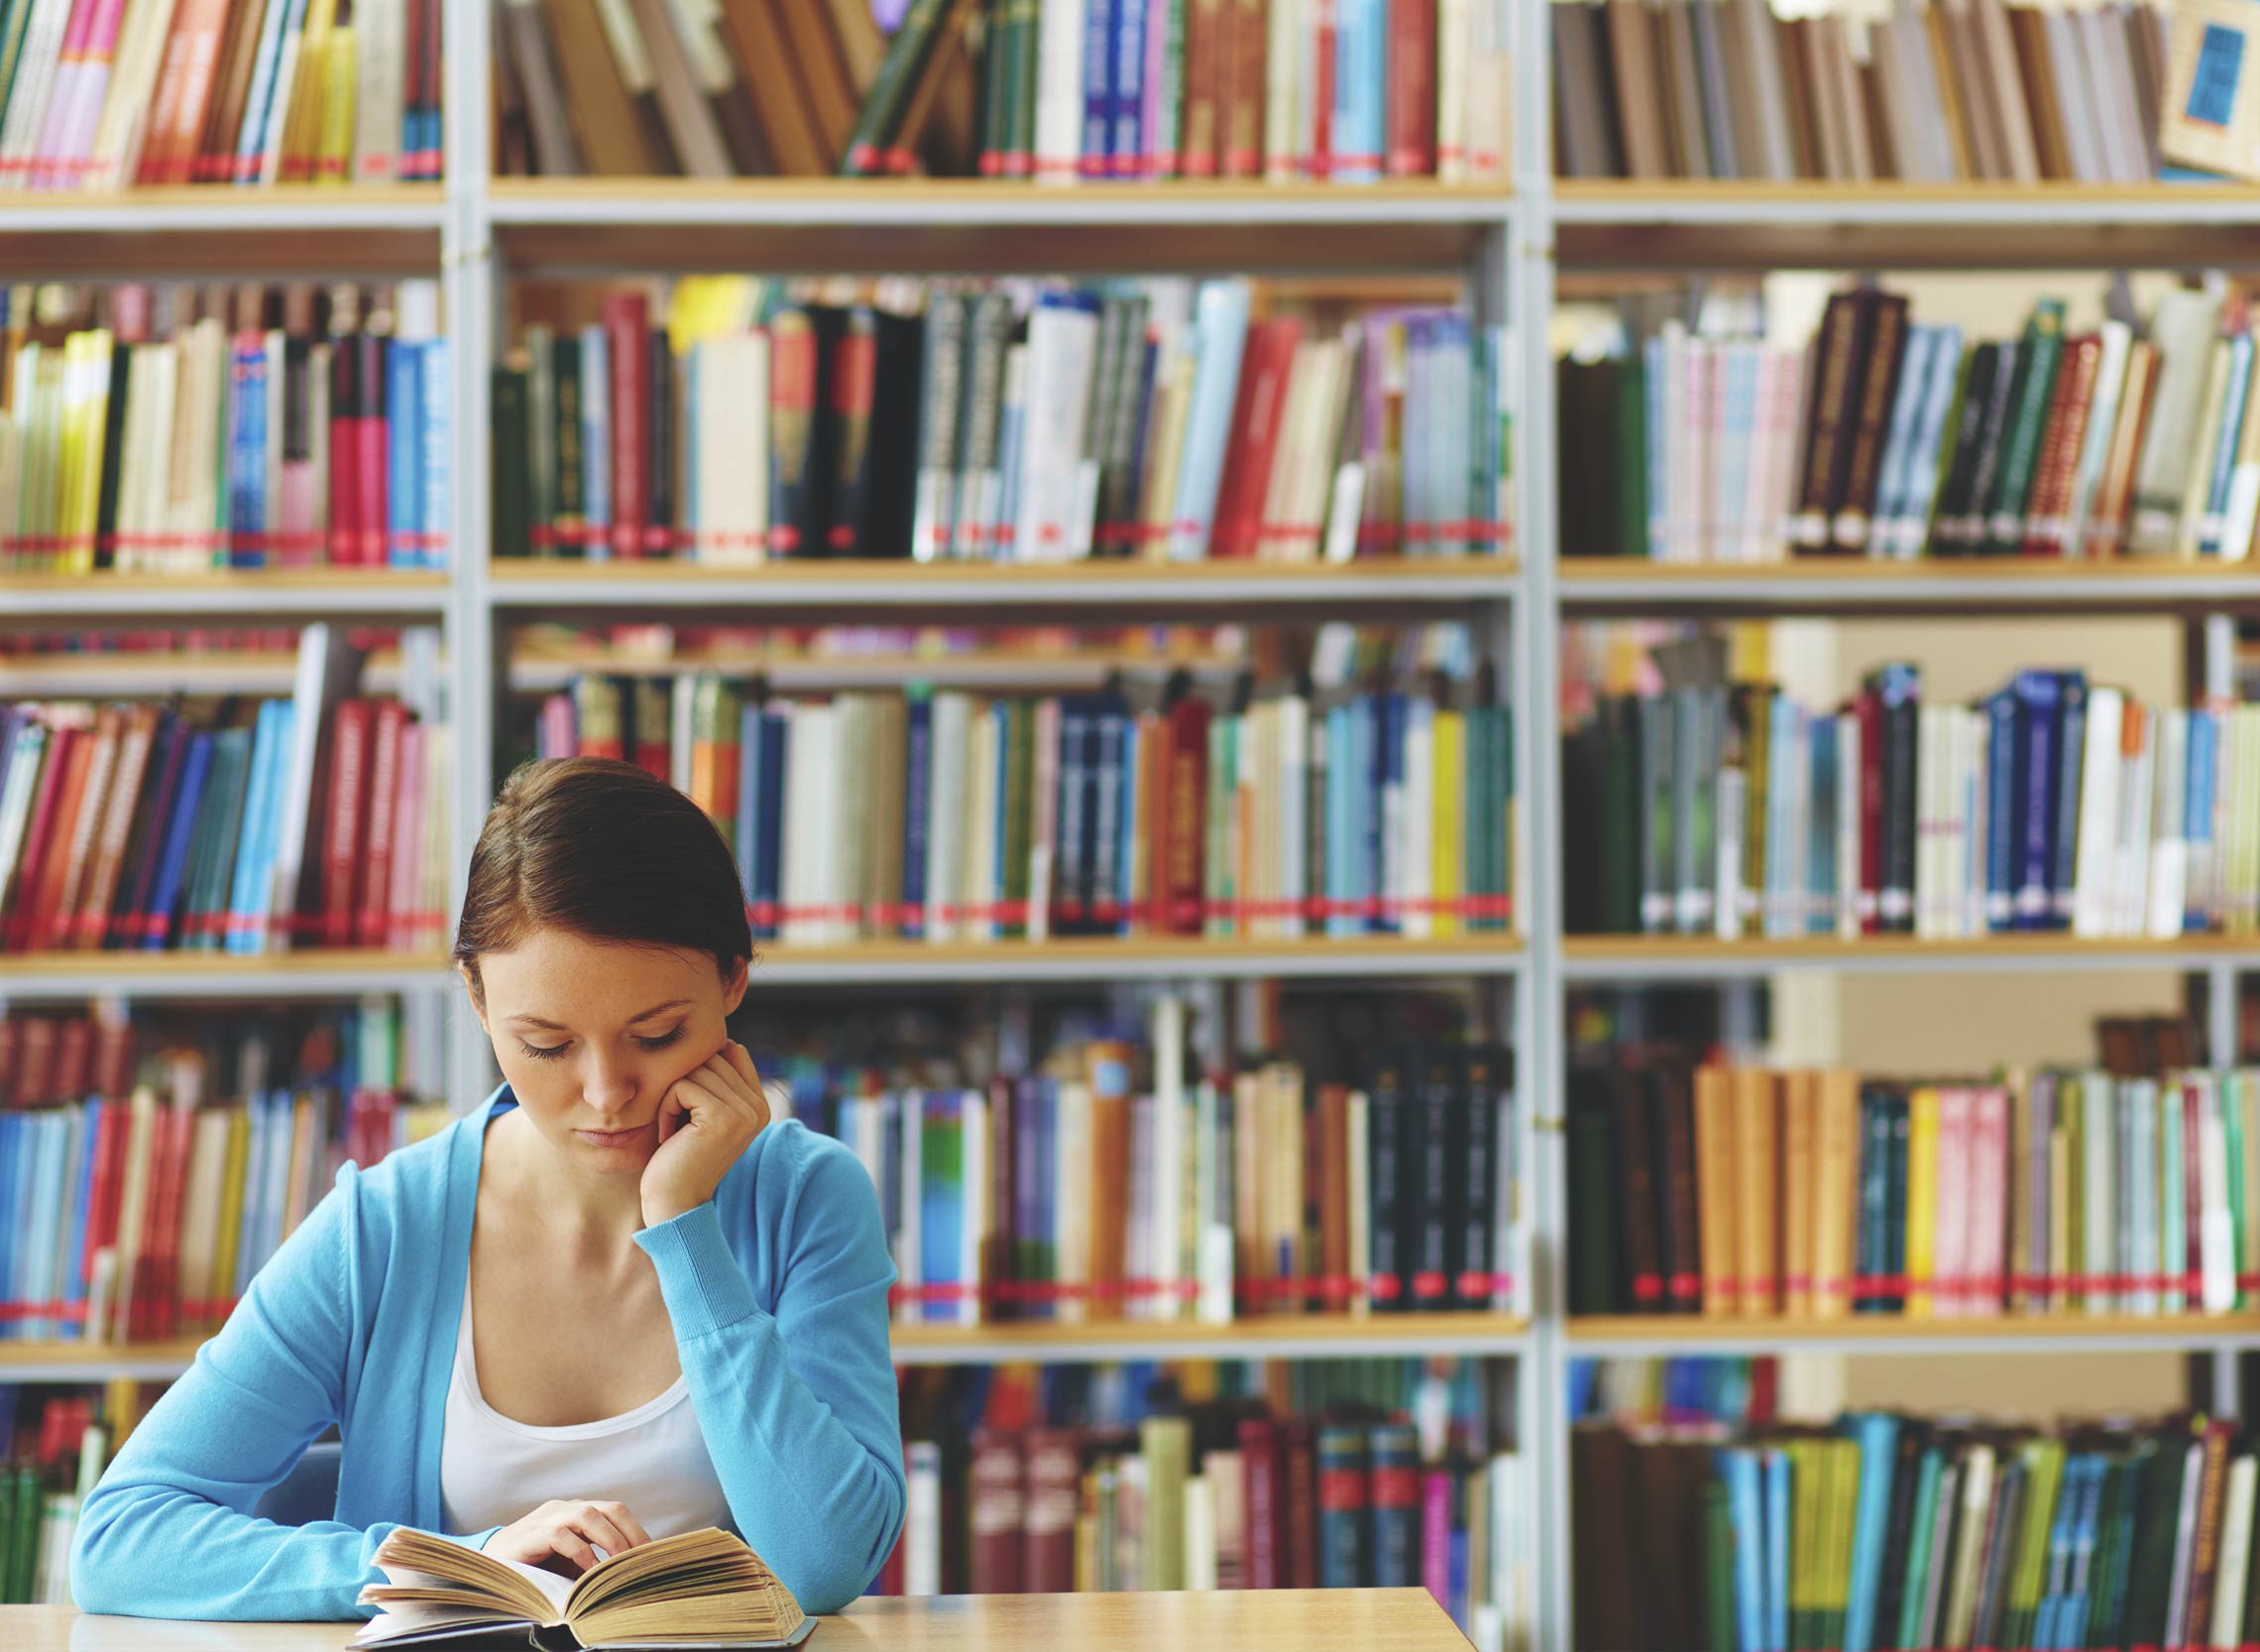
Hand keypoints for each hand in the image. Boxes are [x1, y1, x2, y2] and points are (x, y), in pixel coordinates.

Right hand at [487, 1499, 653, 1576]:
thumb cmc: (534, 1567)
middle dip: (630, 1533)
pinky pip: (561, 1536)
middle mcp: (566, 1508)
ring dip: (609, 1540)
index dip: (636, 1530)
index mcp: (578, 1512)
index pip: (616, 1511)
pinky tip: (589, 1572)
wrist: (490, 1566)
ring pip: (588, 1516)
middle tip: (641, 1560)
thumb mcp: (569, 1563)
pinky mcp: (532, 1534)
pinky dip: (580, 1553)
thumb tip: (627, 1577)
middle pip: (608, 1509)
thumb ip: (593, 1562)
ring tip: (620, 1564)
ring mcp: (548, 1518)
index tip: (651, 1554)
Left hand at [641, 1041, 770, 1227]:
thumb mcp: (704, 1114)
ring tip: (676, 1130)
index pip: (731, 1051)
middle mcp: (759, 1106)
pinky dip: (665, 1107)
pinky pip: (681, 1085)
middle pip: (711, 1057)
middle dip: (684, 1084)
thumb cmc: (679, 1156)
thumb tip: (720, 1038)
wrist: (675, 1204)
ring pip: (695, 1069)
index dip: (701, 1071)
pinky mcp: (722, 1117)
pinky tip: (669, 1135)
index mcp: (760, 1104)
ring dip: (672, 1097)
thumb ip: (718, 1079)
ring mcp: (744, 1112)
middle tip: (680, 1124)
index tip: (690, 1109)